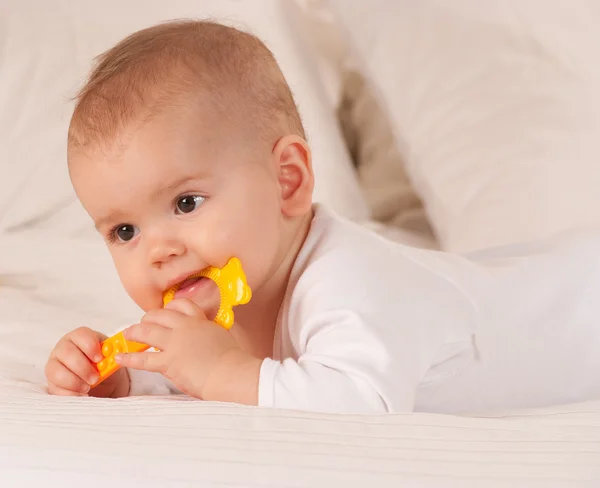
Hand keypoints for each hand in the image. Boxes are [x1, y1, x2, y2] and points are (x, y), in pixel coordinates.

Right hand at [45, 327, 129, 397]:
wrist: (100, 380)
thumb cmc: (104, 364)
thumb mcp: (110, 357)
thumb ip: (113, 354)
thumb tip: (119, 357)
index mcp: (79, 337)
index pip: (80, 335)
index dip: (90, 345)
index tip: (100, 358)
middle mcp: (63, 348)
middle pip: (66, 352)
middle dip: (82, 367)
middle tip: (95, 378)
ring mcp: (54, 365)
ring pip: (55, 371)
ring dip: (74, 381)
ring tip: (88, 388)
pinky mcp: (52, 383)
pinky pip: (54, 388)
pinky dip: (69, 394)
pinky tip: (82, 396)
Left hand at [117, 298, 248, 399]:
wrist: (231, 373)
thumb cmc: (233, 360)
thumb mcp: (224, 337)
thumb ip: (212, 334)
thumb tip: (211, 338)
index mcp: (200, 321)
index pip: (182, 305)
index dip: (170, 307)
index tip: (165, 311)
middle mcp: (185, 328)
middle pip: (160, 315)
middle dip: (148, 318)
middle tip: (143, 323)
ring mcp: (175, 343)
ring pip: (147, 332)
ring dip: (134, 332)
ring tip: (127, 335)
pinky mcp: (168, 361)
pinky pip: (143, 359)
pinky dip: (129, 358)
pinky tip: (120, 358)